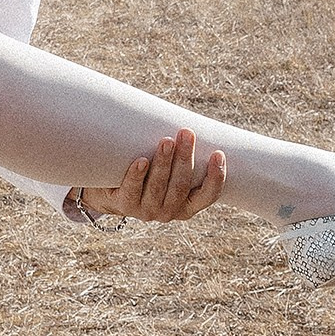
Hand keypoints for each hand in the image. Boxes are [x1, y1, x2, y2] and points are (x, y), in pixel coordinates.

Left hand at [76, 130, 226, 226]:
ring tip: (166, 140)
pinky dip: (137, 175)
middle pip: (180, 185)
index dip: (216, 177)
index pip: (208, 196)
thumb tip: (192, 123)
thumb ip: (182, 155)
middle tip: (187, 133)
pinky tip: (141, 161)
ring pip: (158, 186)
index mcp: (188, 206)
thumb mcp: (171, 170)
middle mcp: (170, 212)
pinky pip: (132, 190)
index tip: (218, 153)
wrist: (116, 191)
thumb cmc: (152, 173)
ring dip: (164, 162)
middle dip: (185, 158)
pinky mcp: (126, 205)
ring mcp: (147, 211)